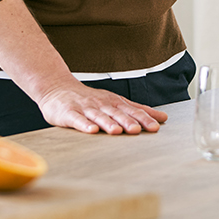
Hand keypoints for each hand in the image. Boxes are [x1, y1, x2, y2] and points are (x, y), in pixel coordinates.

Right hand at [34, 81, 168, 134]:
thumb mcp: (115, 101)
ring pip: (98, 116)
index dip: (143, 118)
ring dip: (108, 123)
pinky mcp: (68, 113)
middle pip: (116, 113)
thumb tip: (162, 117)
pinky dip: (84, 125)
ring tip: (117, 131)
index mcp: (113, 102)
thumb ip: (137, 110)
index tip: (155, 127)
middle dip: (128, 121)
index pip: (131, 110)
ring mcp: (84, 108)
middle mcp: (101, 104)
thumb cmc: (89, 99)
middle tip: (138, 130)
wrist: (56, 87)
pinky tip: (92, 131)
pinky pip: (77, 120)